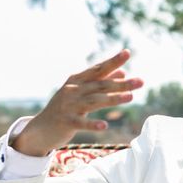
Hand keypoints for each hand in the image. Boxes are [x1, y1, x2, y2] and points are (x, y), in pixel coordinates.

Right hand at [12, 50, 143, 155]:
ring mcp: (69, 105)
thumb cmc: (65, 109)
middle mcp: (73, 90)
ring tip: (131, 97)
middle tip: (141, 82)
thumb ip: (100, 83)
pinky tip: (104, 125)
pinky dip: (92, 124)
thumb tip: (122, 73)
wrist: (41, 129)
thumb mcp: (82, 93)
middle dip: (122, 83)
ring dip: (113, 99)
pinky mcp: (66, 122)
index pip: (98, 69)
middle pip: (101, 85)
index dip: (113, 61)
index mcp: (77, 81)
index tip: (127, 53)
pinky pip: (81, 123)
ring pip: (94, 101)